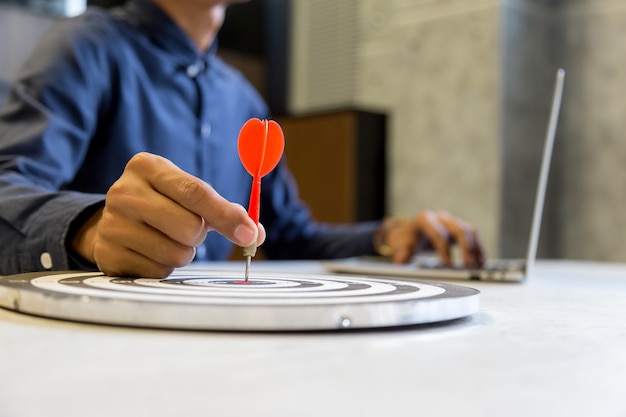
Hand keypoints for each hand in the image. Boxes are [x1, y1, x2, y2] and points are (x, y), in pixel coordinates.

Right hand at [70, 152, 263, 277]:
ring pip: (176, 254)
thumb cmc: (161, 204)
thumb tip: (254, 233)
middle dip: (199, 236)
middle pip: (189, 228)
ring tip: (167, 239)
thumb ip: (224, 211)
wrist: (110, 222)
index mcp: (148, 167)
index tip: (248, 234)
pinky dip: (164, 267)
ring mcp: (112, 225)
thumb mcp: (187, 195)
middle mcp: (124, 192)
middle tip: (189, 230)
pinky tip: (151, 252)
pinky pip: (159, 272)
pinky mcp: (107, 255)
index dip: (226, 216)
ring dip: (183, 253)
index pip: (195, 192)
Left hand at [375, 210, 483, 266]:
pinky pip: (472, 236)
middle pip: (458, 229)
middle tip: (467, 265)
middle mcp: (440, 218)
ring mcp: (450, 222)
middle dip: (465, 247)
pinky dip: (478, 248)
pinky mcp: (458, 229)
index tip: (448, 264)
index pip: (438, 233)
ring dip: (476, 247)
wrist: (410, 232)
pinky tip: (481, 261)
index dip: (444, 249)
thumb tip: (400, 260)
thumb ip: (401, 252)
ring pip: (469, 231)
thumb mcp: (400, 244)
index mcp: (425, 220)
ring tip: (478, 264)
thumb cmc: (406, 238)